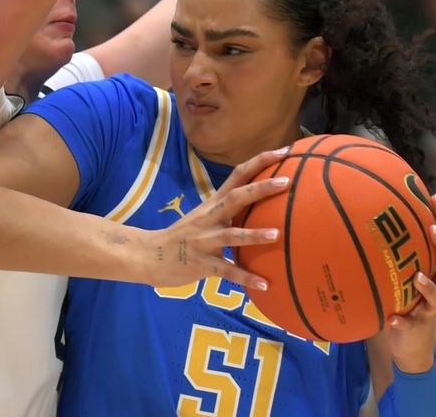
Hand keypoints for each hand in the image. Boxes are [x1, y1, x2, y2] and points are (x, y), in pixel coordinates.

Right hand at [138, 147, 291, 289]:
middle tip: (286, 181)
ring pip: (232, 236)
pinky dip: (246, 278)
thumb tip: (258, 202)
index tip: (284, 151)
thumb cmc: (183, 236)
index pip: (238, 175)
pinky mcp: (202, 264)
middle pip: (237, 198)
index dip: (260, 162)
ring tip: (277, 234)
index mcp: (213, 204)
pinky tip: (265, 285)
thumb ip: (228, 209)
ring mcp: (205, 241)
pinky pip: (227, 272)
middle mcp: (210, 218)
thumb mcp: (204, 216)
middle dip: (261, 189)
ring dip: (255, 235)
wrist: (149, 255)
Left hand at [386, 193, 435, 372]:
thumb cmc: (403, 298)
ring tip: (418, 276)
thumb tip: (363, 216)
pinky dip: (403, 321)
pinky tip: (392, 319)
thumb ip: (391, 250)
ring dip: (429, 286)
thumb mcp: (399, 271)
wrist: (411, 341)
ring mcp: (431, 307)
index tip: (433, 197)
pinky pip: (412, 324)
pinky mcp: (419, 326)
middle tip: (432, 229)